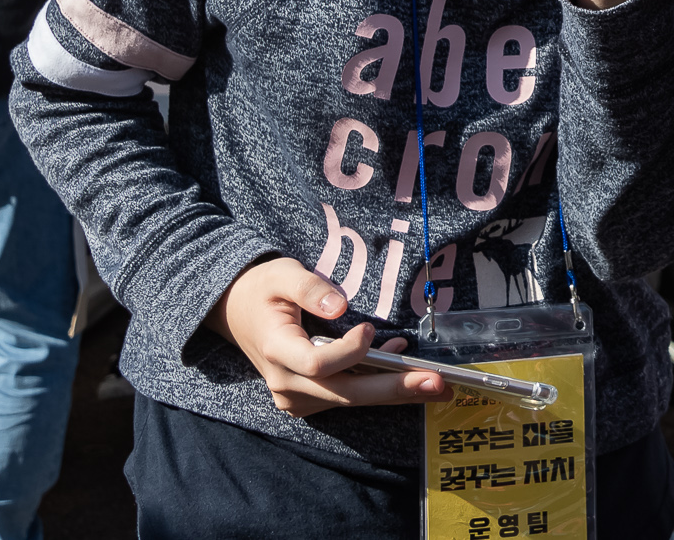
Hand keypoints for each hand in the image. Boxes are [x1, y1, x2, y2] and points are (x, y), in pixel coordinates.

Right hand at [216, 257, 440, 416]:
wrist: (236, 312)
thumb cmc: (262, 289)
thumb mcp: (283, 275)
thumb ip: (310, 287)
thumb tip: (340, 305)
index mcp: (277, 350)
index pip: (319, 364)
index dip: (350, 351)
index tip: (370, 328)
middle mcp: (285, 383)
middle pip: (345, 392)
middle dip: (395, 388)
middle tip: (438, 384)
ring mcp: (295, 396)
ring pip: (350, 398)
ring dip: (393, 390)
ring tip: (437, 385)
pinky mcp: (307, 398)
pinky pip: (345, 395)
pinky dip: (377, 383)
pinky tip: (404, 367)